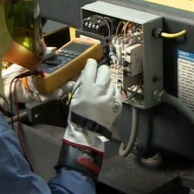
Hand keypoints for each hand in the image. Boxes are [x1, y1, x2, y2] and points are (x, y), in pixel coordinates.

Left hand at [1, 48, 72, 107]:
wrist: (0, 84)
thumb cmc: (12, 71)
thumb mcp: (27, 58)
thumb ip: (40, 54)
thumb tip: (54, 49)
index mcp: (43, 70)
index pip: (58, 69)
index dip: (67, 69)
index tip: (75, 66)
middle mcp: (44, 80)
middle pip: (60, 81)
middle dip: (69, 80)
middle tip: (75, 77)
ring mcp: (41, 90)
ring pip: (56, 90)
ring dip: (63, 88)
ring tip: (68, 85)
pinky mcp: (37, 98)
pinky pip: (47, 97)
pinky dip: (52, 95)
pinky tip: (57, 92)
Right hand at [59, 59, 121, 178]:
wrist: (90, 129)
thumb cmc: (79, 112)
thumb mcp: (75, 95)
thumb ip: (81, 82)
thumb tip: (87, 71)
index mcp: (88, 86)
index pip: (91, 66)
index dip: (91, 63)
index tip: (90, 64)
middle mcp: (101, 89)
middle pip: (105, 70)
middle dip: (100, 71)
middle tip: (97, 77)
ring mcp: (111, 95)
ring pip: (111, 80)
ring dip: (106, 83)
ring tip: (101, 91)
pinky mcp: (118, 101)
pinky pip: (116, 90)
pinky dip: (111, 92)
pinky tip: (106, 98)